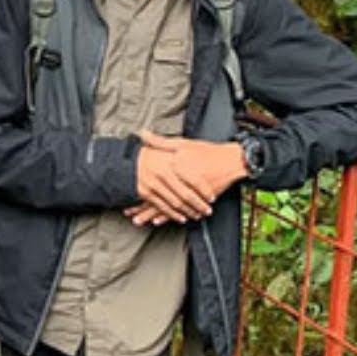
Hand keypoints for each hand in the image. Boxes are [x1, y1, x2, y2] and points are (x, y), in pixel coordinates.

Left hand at [127, 130, 247, 225]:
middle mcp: (180, 180)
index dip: (137, 187)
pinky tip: (159, 221)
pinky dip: (169, 216)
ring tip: (139, 221)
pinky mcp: (198, 199)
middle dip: (141, 206)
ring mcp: (189, 191)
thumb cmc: (206, 151)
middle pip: (157, 195)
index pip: (151, 179)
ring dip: (152, 215)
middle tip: (128, 213)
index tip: (125, 192)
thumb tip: (142, 133)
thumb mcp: (182, 143)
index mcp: (173, 166)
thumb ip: (160, 142)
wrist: (231, 161)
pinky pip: (180, 210)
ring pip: (166, 206)